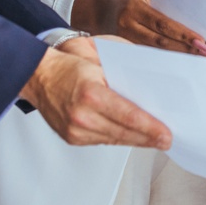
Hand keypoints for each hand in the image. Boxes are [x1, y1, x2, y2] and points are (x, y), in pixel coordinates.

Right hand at [20, 46, 171, 148]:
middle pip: (124, 132)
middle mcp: (82, 116)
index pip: (128, 115)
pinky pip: (103, 141)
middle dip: (148, 138)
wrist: (38, 77)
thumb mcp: (99, 63)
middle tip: (167, 141)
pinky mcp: (72, 138)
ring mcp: (76, 130)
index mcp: (91, 94)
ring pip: (115, 140)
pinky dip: (119, 138)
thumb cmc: (70, 67)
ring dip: (136, 141)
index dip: (150, 127)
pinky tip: (133, 137)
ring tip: (155, 140)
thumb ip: (124, 76)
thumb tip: (151, 89)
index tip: (166, 134)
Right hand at [72, 0, 205, 56]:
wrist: (98, 8)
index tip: (201, 41)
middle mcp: (127, 24)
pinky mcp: (124, 49)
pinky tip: (179, 62)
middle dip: (186, 48)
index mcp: (134, 7)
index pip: (163, 23)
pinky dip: (165, 59)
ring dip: (178, 56)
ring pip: (155, 52)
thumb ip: (164, 5)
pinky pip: (147, 55)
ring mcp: (124, 39)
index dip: (183, 34)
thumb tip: (191, 19)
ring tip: (198, 59)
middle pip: (161, 41)